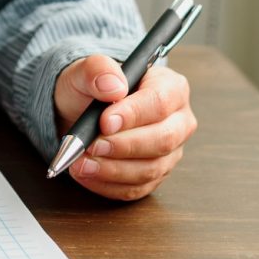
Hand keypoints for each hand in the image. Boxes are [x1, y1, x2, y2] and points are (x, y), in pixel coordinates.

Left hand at [53, 53, 195, 200]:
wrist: (80, 109)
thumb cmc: (91, 87)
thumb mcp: (86, 70)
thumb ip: (97, 69)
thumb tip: (113, 86)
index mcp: (171, 87)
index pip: (160, 103)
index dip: (133, 115)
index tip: (104, 122)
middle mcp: (178, 122)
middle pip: (162, 140)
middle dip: (123, 146)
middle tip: (91, 145)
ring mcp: (170, 152)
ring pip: (150, 169)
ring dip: (112, 170)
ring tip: (81, 163)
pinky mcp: (154, 175)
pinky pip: (137, 189)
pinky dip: (108, 185)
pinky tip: (86, 175)